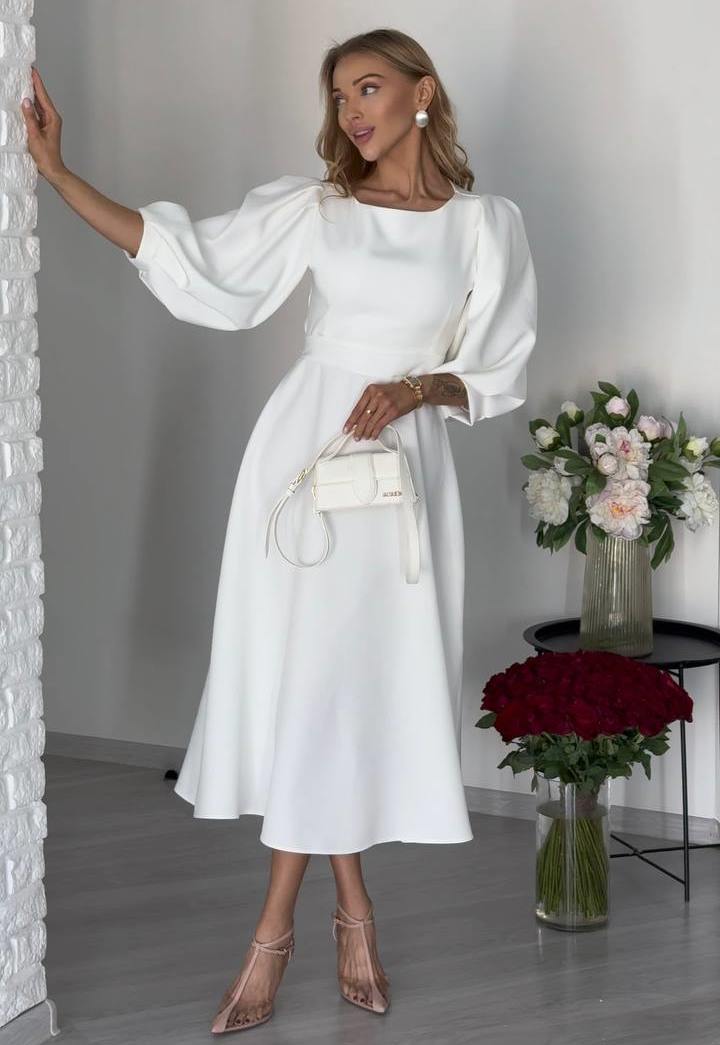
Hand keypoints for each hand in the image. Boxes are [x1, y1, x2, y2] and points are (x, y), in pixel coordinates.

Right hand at [21, 67, 65, 182]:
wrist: (52, 169)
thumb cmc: (46, 156)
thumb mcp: (35, 135)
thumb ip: (30, 117)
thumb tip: (26, 101)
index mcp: (52, 118)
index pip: (43, 96)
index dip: (37, 82)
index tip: (32, 71)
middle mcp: (52, 118)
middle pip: (41, 98)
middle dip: (34, 85)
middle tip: (26, 72)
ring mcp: (48, 123)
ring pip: (39, 104)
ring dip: (32, 94)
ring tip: (24, 82)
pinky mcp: (44, 127)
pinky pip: (37, 112)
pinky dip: (31, 105)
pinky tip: (25, 101)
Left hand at [343, 379, 419, 440]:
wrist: (411, 391)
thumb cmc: (394, 392)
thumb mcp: (378, 392)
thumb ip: (368, 404)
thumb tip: (358, 420)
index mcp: (370, 390)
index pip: (357, 408)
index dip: (350, 421)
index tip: (346, 428)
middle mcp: (377, 396)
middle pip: (363, 417)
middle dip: (357, 429)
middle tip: (355, 436)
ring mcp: (385, 404)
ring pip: (371, 422)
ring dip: (366, 432)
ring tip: (363, 437)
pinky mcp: (392, 412)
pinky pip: (380, 425)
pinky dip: (375, 433)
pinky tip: (372, 436)